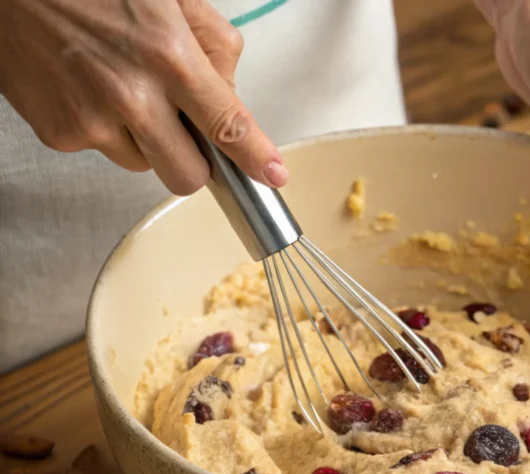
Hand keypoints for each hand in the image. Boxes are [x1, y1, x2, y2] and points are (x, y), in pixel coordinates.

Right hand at [0, 0, 286, 194]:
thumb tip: (230, 92)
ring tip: (122, 87)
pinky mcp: (59, 132)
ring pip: (145, 164)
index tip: (272, 176)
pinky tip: (90, 87)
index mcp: (168, 56)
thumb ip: (213, 45)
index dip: (256, 158)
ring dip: (147, 140)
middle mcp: (132, 94)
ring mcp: (92, 119)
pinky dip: (106, 129)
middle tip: (186, 130)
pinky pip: (103, 151)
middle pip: (188, 176)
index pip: (227, 126)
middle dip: (195, 162)